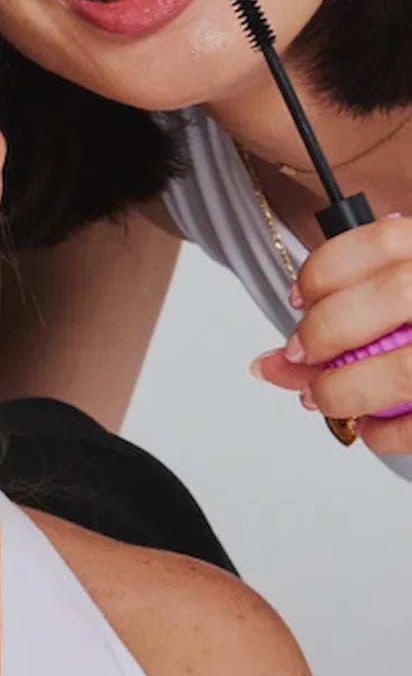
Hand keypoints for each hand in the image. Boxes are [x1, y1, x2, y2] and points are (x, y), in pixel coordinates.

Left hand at [254, 214, 411, 451]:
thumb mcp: (411, 293)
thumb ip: (359, 309)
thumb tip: (276, 361)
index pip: (384, 241)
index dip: (326, 270)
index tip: (298, 298)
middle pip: (395, 294)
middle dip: (329, 329)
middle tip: (301, 354)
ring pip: (407, 368)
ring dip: (347, 389)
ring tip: (325, 398)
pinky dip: (390, 434)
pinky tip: (370, 430)